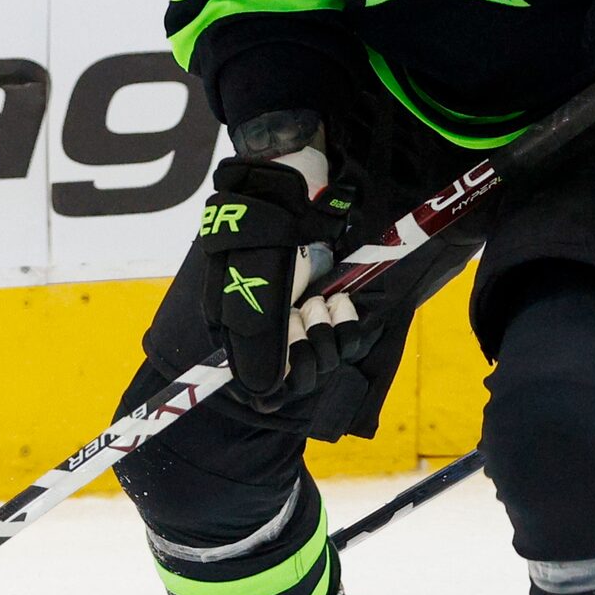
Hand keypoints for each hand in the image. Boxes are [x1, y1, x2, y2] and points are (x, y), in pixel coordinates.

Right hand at [192, 121, 360, 406]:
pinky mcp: (332, 313)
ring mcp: (305, 325)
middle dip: (309, 349)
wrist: (283, 199)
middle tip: (303, 311)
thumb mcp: (246, 294)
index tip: (290, 342)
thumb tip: (265, 395)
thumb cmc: (257, 241)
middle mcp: (275, 339)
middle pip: (305, 379)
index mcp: (244, 339)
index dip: (286, 375)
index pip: (271, 391)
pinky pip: (350, 341)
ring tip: (319, 301)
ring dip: (326, 333)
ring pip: (329, 362)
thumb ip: (254, 344)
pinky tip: (342, 304)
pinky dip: (349, 325)